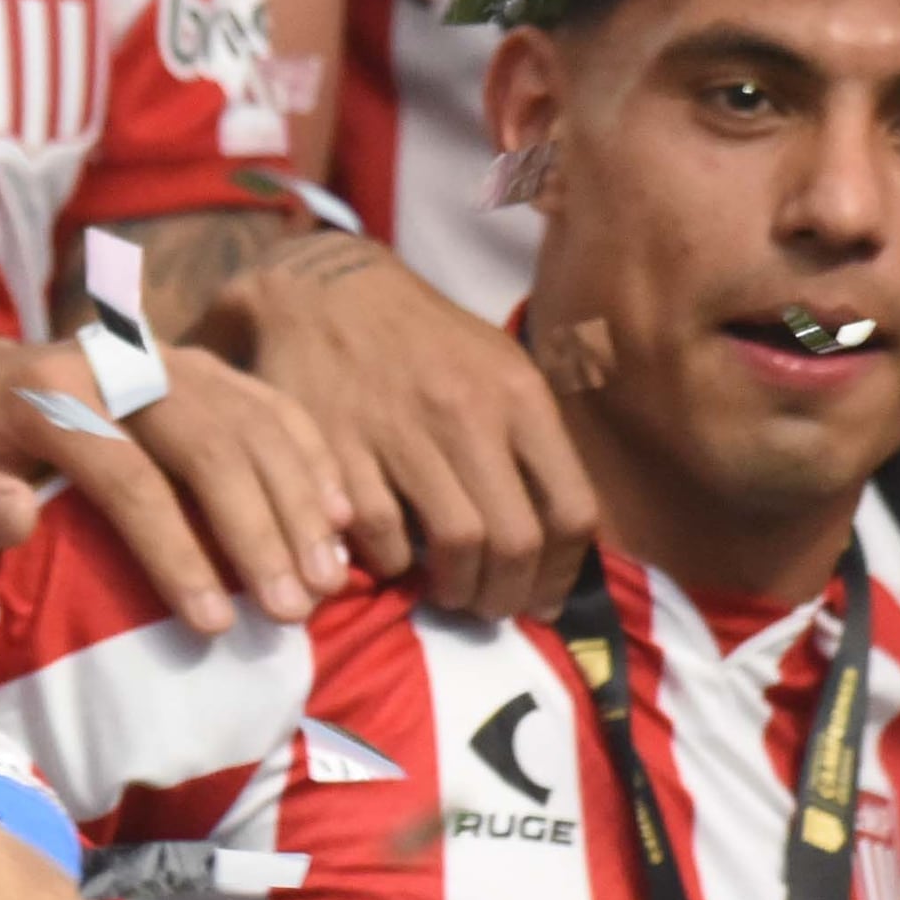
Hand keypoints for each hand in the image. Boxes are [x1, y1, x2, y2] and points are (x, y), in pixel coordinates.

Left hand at [0, 333, 349, 637]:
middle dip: (257, 531)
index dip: (172, 549)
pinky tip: (342, 520)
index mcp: (49, 390)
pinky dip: (313, 460)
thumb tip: (16, 520)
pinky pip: (273, 407)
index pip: (126, 473)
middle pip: (208, 444)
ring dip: (299, 501)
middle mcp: (120, 360)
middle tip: (290, 610)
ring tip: (326, 582)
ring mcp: (170, 357)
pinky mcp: (204, 366)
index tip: (209, 622)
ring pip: (254, 423)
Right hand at [212, 232, 591, 620]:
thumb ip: (534, 443)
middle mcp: (469, 414)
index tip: (544, 599)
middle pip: (517, 539)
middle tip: (493, 608)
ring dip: (457, 588)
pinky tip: (395, 559)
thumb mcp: (501, 367)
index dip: (564, 574)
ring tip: (449, 593)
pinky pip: (382, 533)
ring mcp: (404, 431)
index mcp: (520, 397)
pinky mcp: (341, 447)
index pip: (571, 511)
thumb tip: (560, 536)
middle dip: (509, 594)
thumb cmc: (426, 341)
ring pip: (457, 543)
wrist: (329, 290)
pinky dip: (394, 563)